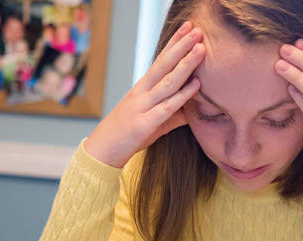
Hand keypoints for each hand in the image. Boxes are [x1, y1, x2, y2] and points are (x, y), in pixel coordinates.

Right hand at [84, 21, 205, 167]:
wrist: (103, 151)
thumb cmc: (128, 135)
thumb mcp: (152, 119)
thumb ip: (173, 112)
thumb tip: (195, 108)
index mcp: (142, 88)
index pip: (160, 61)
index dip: (174, 44)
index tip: (188, 28)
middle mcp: (141, 93)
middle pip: (164, 65)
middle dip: (181, 46)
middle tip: (197, 30)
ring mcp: (142, 107)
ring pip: (167, 82)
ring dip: (185, 65)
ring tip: (200, 49)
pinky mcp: (144, 124)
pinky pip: (167, 108)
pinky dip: (182, 95)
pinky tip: (196, 84)